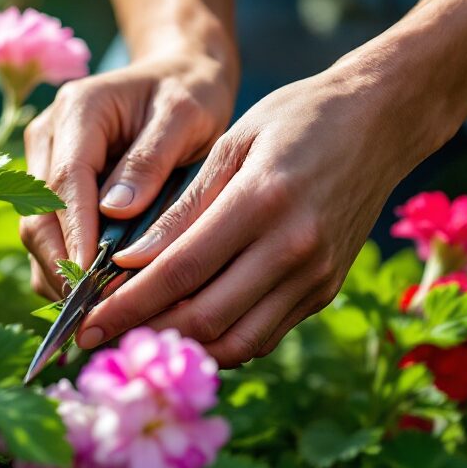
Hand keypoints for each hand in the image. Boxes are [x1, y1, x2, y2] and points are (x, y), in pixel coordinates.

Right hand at [19, 50, 236, 299]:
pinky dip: (68, 268)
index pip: (65, 181)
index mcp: (78, 110)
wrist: (179, 73)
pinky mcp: (53, 185)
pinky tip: (97, 297)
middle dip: (62, 266)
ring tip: (97, 314)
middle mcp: (49, 134)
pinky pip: (50, 235)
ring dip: (62, 274)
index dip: (75, 234)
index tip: (92, 280)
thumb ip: (150, 159)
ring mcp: (45, 160)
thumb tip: (116, 212)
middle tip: (95, 313)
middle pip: (39, 213)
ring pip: (37, 231)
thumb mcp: (184, 113)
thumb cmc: (189, 91)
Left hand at [74, 64, 450, 365]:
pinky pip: (264, 334)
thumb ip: (181, 208)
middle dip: (144, 335)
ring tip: (135, 343)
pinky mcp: (326, 290)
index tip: (85, 319)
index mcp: (262, 201)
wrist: (381, 120)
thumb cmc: (296, 118)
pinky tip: (185, 332)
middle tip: (97, 340)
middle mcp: (294, 248)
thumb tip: (128, 260)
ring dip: (182, 349)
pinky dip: (221, 342)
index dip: (128, 303)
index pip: (180, 271)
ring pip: (237, 340)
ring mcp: (316, 276)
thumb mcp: (231, 144)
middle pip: (206, 317)